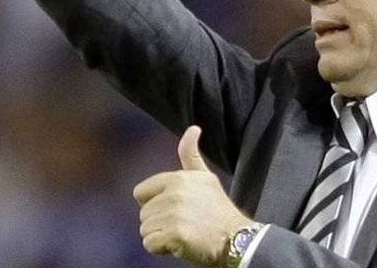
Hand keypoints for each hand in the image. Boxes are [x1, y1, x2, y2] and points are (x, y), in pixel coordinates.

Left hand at [133, 126, 253, 265]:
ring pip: (145, 230)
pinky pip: (149, 244)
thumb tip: (193, 128)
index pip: (140, 193)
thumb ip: (191, 154)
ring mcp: (174, 214)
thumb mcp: (205, 178)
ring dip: (160, 236)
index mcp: (178, 178)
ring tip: (183, 234)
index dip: (154, 204)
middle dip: (159, 222)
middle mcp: (175, 193)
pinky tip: (179, 245)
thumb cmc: (218, 211)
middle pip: (143, 214)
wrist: (236, 239)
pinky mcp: (175, 235)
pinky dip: (161, 249)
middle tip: (183, 224)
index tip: (175, 210)